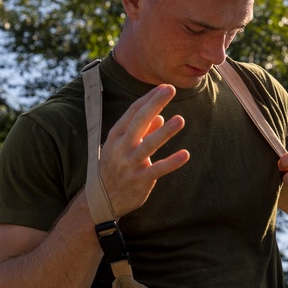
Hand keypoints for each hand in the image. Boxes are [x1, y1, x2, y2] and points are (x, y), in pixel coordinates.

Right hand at [99, 85, 190, 217]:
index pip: (133, 112)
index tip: (163, 87)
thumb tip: (160, 117)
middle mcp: (121, 148)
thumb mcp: (121, 147)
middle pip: (139, 122)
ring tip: (180, 119)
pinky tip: (185, 154)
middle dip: (154, 104)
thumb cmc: (114, 168)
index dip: (149, 99)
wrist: (101, 200)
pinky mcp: (140, 180)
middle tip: (170, 90)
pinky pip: (158, 169)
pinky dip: (171, 162)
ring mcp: (130, 164)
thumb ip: (141, 132)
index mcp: (116, 136)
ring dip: (165, 132)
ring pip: (149, 145)